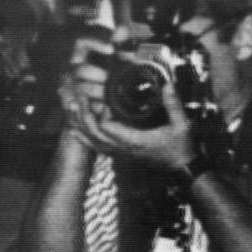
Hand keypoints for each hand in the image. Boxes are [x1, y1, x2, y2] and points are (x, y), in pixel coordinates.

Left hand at [62, 50, 195, 171]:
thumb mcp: (181, 124)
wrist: (179, 166)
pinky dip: (82, 136)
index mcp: (133, 140)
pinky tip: (73, 128)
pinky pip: (94, 146)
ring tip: (71, 106)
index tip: (103, 99)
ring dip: (79, 123)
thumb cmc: (180, 146)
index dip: (101, 113)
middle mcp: (121, 148)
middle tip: (79, 97)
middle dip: (84, 115)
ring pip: (91, 140)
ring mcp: (118, 151)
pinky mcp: (118, 152)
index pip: (107, 128)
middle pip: (93, 132)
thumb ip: (173, 105)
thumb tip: (168, 85)